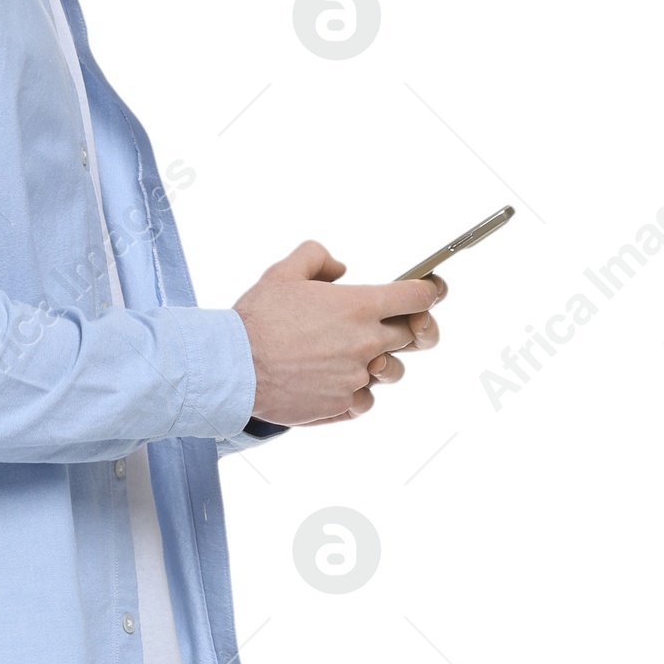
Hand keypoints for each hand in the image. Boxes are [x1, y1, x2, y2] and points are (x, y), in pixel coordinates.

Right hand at [233, 241, 445, 426]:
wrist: (233, 368)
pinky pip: (365, 401)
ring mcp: (356, 377)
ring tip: (353, 357)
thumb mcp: (284, 272)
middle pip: (412, 336)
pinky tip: (335, 382)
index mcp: (359, 306)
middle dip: (405, 328)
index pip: (417, 296)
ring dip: (380, 362)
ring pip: (390, 371)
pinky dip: (356, 392)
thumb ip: (317, 258)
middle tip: (387, 325)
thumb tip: (339, 268)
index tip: (430, 291)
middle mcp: (366, 342)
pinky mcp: (342, 405)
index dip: (429, 291)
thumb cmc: (257, 321)